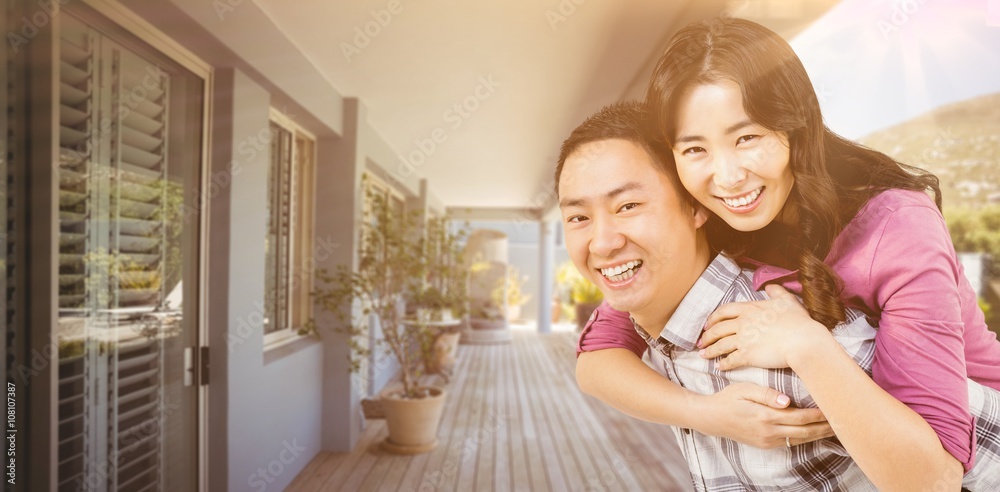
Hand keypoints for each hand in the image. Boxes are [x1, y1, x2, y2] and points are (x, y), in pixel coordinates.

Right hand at [697, 382, 833, 448]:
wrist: (711, 418)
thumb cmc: (728, 398)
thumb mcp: (744, 389)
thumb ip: (767, 394)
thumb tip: (788, 401)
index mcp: (765, 416)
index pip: (800, 417)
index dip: (818, 414)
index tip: (833, 408)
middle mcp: (769, 432)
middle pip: (805, 431)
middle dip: (825, 427)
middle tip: (843, 421)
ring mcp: (767, 441)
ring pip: (800, 439)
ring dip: (818, 435)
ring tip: (835, 428)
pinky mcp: (765, 444)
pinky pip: (790, 442)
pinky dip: (805, 438)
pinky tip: (814, 433)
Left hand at [698, 284, 828, 370]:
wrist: (804, 341)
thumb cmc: (798, 321)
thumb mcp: (787, 301)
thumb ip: (776, 292)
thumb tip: (770, 286)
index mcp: (750, 308)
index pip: (724, 311)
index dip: (713, 318)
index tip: (707, 324)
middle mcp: (743, 322)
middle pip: (718, 329)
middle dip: (707, 336)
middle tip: (700, 342)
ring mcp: (744, 339)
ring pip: (721, 345)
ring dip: (710, 351)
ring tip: (703, 356)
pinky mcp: (748, 355)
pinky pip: (730, 360)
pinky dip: (723, 364)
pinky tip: (719, 367)